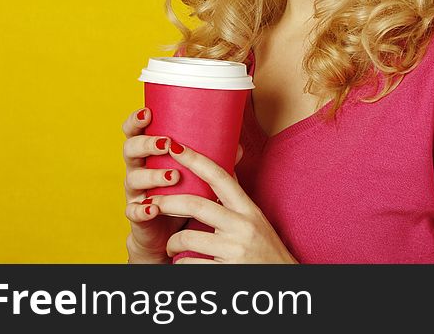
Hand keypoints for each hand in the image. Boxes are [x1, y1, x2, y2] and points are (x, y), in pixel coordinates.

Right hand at [122, 107, 242, 262]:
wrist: (168, 236)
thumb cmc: (182, 197)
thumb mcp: (196, 177)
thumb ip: (211, 161)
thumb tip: (238, 147)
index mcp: (149, 155)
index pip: (136, 132)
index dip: (136, 120)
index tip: (148, 112)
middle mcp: (138, 169)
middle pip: (130, 150)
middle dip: (146, 143)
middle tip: (166, 143)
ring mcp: (135, 193)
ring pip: (133, 178)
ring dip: (152, 175)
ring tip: (173, 176)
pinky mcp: (136, 216)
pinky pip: (133, 211)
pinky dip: (142, 209)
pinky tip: (153, 207)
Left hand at [151, 140, 298, 263]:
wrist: (283, 286)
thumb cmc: (266, 252)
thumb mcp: (256, 221)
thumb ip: (236, 199)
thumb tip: (224, 167)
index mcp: (249, 210)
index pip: (220, 177)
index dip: (196, 159)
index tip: (175, 146)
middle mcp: (243, 227)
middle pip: (196, 204)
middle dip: (167, 201)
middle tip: (150, 201)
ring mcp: (234, 251)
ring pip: (187, 238)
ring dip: (171, 242)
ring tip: (171, 246)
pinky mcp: (224, 273)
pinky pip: (188, 264)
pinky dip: (180, 264)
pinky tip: (183, 264)